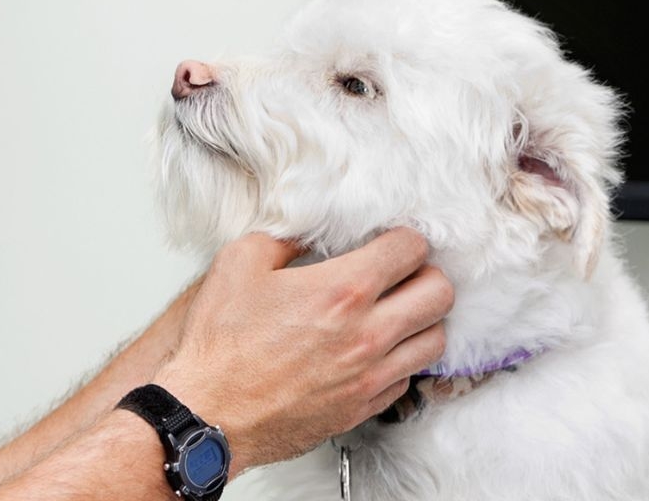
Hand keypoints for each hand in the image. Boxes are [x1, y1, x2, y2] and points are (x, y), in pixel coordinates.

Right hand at [153, 228, 452, 472]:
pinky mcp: (362, 407)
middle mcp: (367, 333)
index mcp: (342, 290)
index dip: (404, 240)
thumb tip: (306, 235)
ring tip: (396, 315)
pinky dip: (400, 362)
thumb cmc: (220, 346)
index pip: (412, 250)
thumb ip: (283, 238)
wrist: (208, 412)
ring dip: (421, 322)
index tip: (391, 245)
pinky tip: (376, 353)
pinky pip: (408, 379)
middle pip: (440, 293)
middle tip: (402, 277)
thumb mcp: (239, 263)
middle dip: (425, 276)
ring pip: (435, 340)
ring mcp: (369, 375)